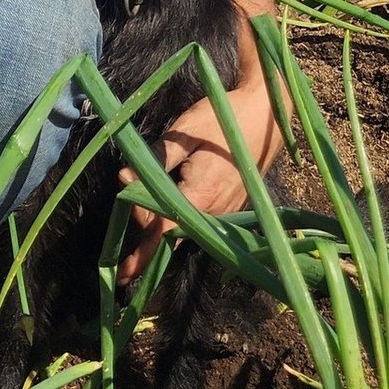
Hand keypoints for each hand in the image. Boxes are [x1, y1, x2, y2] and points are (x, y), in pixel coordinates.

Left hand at [117, 71, 282, 283]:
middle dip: (147, 238)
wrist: (265, 115)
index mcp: (200, 196)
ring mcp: (227, 211)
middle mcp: (215, 212)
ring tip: (141, 236)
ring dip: (164, 231)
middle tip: (125, 230)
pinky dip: (181, 222)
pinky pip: (201, 221)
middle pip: (173, 235)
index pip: (164, 232)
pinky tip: (168, 214)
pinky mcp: (232, 206)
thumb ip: (154, 159)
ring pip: (187, 230)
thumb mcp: (182, 134)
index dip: (142, 254)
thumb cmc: (221, 119)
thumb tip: (124, 179)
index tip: (124, 273)